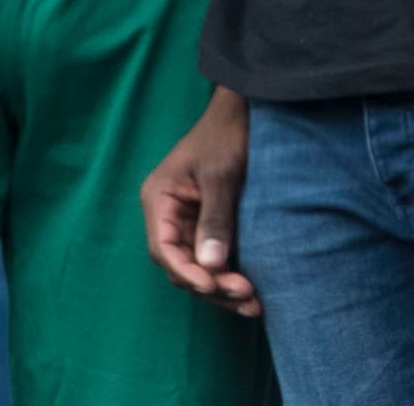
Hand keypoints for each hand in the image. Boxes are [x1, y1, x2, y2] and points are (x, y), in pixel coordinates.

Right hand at [140, 88, 260, 317]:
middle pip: (181, 265)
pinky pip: (213, 258)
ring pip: (198, 267)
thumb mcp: (221, 174)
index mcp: (159, 199)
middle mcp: (168, 215)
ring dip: (223, 289)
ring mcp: (188, 222)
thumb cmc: (227, 133)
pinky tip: (250, 291)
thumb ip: (215, 218)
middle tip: (246, 296)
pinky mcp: (208, 225)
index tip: (214, 285)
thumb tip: (210, 267)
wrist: (246, 109)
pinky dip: (229, 275)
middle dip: (211, 286)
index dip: (187, 273)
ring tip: (254, 304)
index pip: (163, 249)